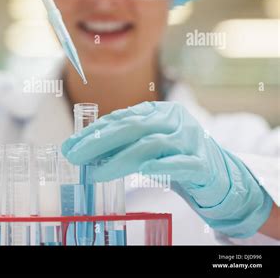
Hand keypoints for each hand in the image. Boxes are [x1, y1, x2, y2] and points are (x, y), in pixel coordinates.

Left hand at [62, 101, 272, 237]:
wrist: (219, 176)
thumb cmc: (175, 158)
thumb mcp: (146, 146)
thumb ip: (121, 144)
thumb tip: (83, 150)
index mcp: (159, 112)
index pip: (120, 119)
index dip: (93, 132)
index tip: (70, 145)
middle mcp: (174, 120)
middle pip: (132, 127)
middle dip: (99, 142)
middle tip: (75, 157)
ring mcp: (191, 140)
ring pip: (152, 145)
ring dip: (120, 159)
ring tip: (96, 173)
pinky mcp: (203, 164)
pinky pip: (183, 163)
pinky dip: (164, 165)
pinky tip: (146, 169)